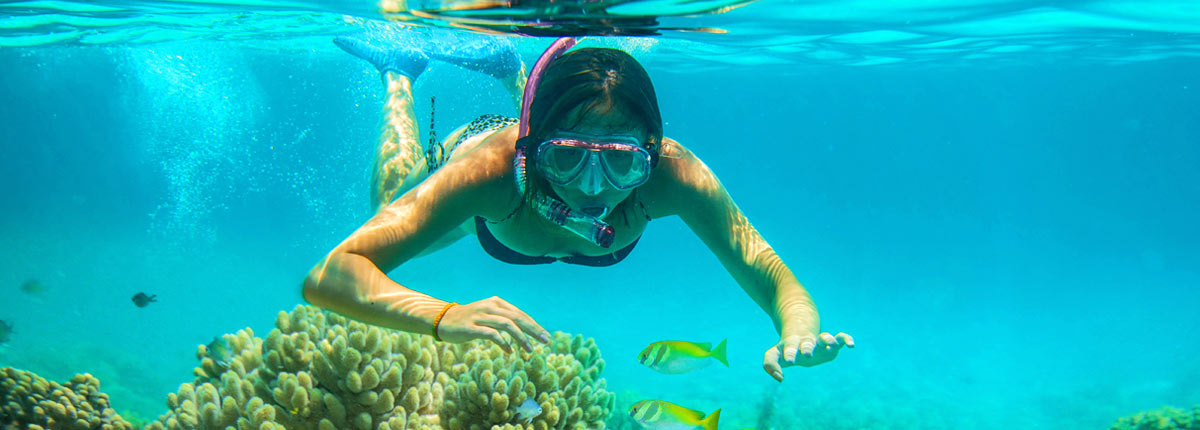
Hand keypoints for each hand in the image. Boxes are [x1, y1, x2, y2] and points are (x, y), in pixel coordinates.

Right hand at [435, 296, 550, 352]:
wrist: (442, 320)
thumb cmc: (469, 320)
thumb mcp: (488, 315)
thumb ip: (503, 319)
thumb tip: (524, 330)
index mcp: (496, 302)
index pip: (520, 314)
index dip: (534, 325)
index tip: (545, 336)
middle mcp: (490, 307)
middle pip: (517, 318)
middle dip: (533, 330)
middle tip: (545, 341)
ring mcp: (480, 316)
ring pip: (506, 325)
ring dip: (520, 338)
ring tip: (529, 350)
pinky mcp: (471, 327)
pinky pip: (491, 334)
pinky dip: (503, 343)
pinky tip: (509, 352)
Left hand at [762, 331, 853, 381]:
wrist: (799, 331)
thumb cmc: (786, 348)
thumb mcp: (775, 354)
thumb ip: (770, 364)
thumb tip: (779, 378)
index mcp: (791, 343)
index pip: (788, 347)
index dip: (789, 353)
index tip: (790, 361)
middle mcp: (806, 341)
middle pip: (807, 342)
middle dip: (807, 348)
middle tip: (806, 354)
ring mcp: (819, 341)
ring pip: (824, 337)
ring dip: (827, 339)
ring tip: (831, 344)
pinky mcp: (832, 343)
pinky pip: (840, 338)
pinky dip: (846, 339)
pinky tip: (851, 345)